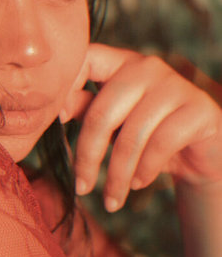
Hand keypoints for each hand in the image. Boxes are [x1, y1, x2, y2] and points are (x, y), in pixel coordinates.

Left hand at [59, 44, 221, 211]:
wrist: (199, 155)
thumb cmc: (146, 136)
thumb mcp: (112, 124)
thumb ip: (86, 109)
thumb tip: (59, 108)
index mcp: (121, 63)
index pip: (87, 57)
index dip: (67, 84)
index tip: (57, 120)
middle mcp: (147, 67)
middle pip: (103, 112)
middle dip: (88, 156)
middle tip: (82, 188)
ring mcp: (175, 85)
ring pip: (132, 135)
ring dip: (118, 175)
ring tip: (112, 199)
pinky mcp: (198, 108)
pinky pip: (161, 143)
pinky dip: (145, 170)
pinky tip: (139, 183)